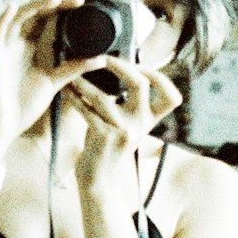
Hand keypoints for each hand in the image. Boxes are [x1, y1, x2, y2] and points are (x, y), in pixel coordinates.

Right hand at [0, 0, 101, 158]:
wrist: (4, 129)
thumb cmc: (23, 106)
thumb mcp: (53, 83)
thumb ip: (73, 69)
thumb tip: (100, 59)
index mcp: (32, 50)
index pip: (47, 22)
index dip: (62, 10)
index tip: (82, 3)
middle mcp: (19, 46)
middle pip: (36, 16)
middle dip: (55, 5)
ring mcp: (6, 51)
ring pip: (19, 20)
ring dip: (35, 7)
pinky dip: (3, 20)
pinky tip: (12, 7)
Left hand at [65, 57, 181, 196]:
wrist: (100, 179)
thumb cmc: (109, 147)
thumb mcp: (128, 126)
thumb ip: (130, 105)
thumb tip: (123, 70)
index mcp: (149, 120)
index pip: (171, 97)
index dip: (160, 77)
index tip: (140, 65)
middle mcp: (140, 124)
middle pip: (140, 84)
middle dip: (119, 66)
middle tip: (102, 58)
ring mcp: (123, 131)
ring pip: (103, 97)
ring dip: (84, 83)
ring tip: (73, 75)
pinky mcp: (103, 137)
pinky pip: (86, 110)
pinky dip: (74, 99)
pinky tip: (67, 91)